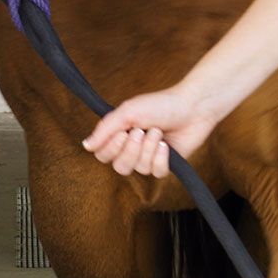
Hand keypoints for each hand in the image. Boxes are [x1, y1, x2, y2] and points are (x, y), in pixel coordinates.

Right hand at [84, 77, 218, 183]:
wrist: (192, 107)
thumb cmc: (160, 104)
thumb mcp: (128, 111)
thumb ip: (105, 129)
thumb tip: (86, 145)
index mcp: (119, 134)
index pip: (102, 154)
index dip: (111, 148)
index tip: (122, 132)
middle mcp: (131, 148)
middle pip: (119, 167)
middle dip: (131, 150)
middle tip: (141, 131)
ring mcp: (148, 157)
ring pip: (139, 169)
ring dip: (149, 149)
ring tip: (158, 132)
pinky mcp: (165, 164)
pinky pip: (156, 173)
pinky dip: (161, 158)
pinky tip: (166, 145)